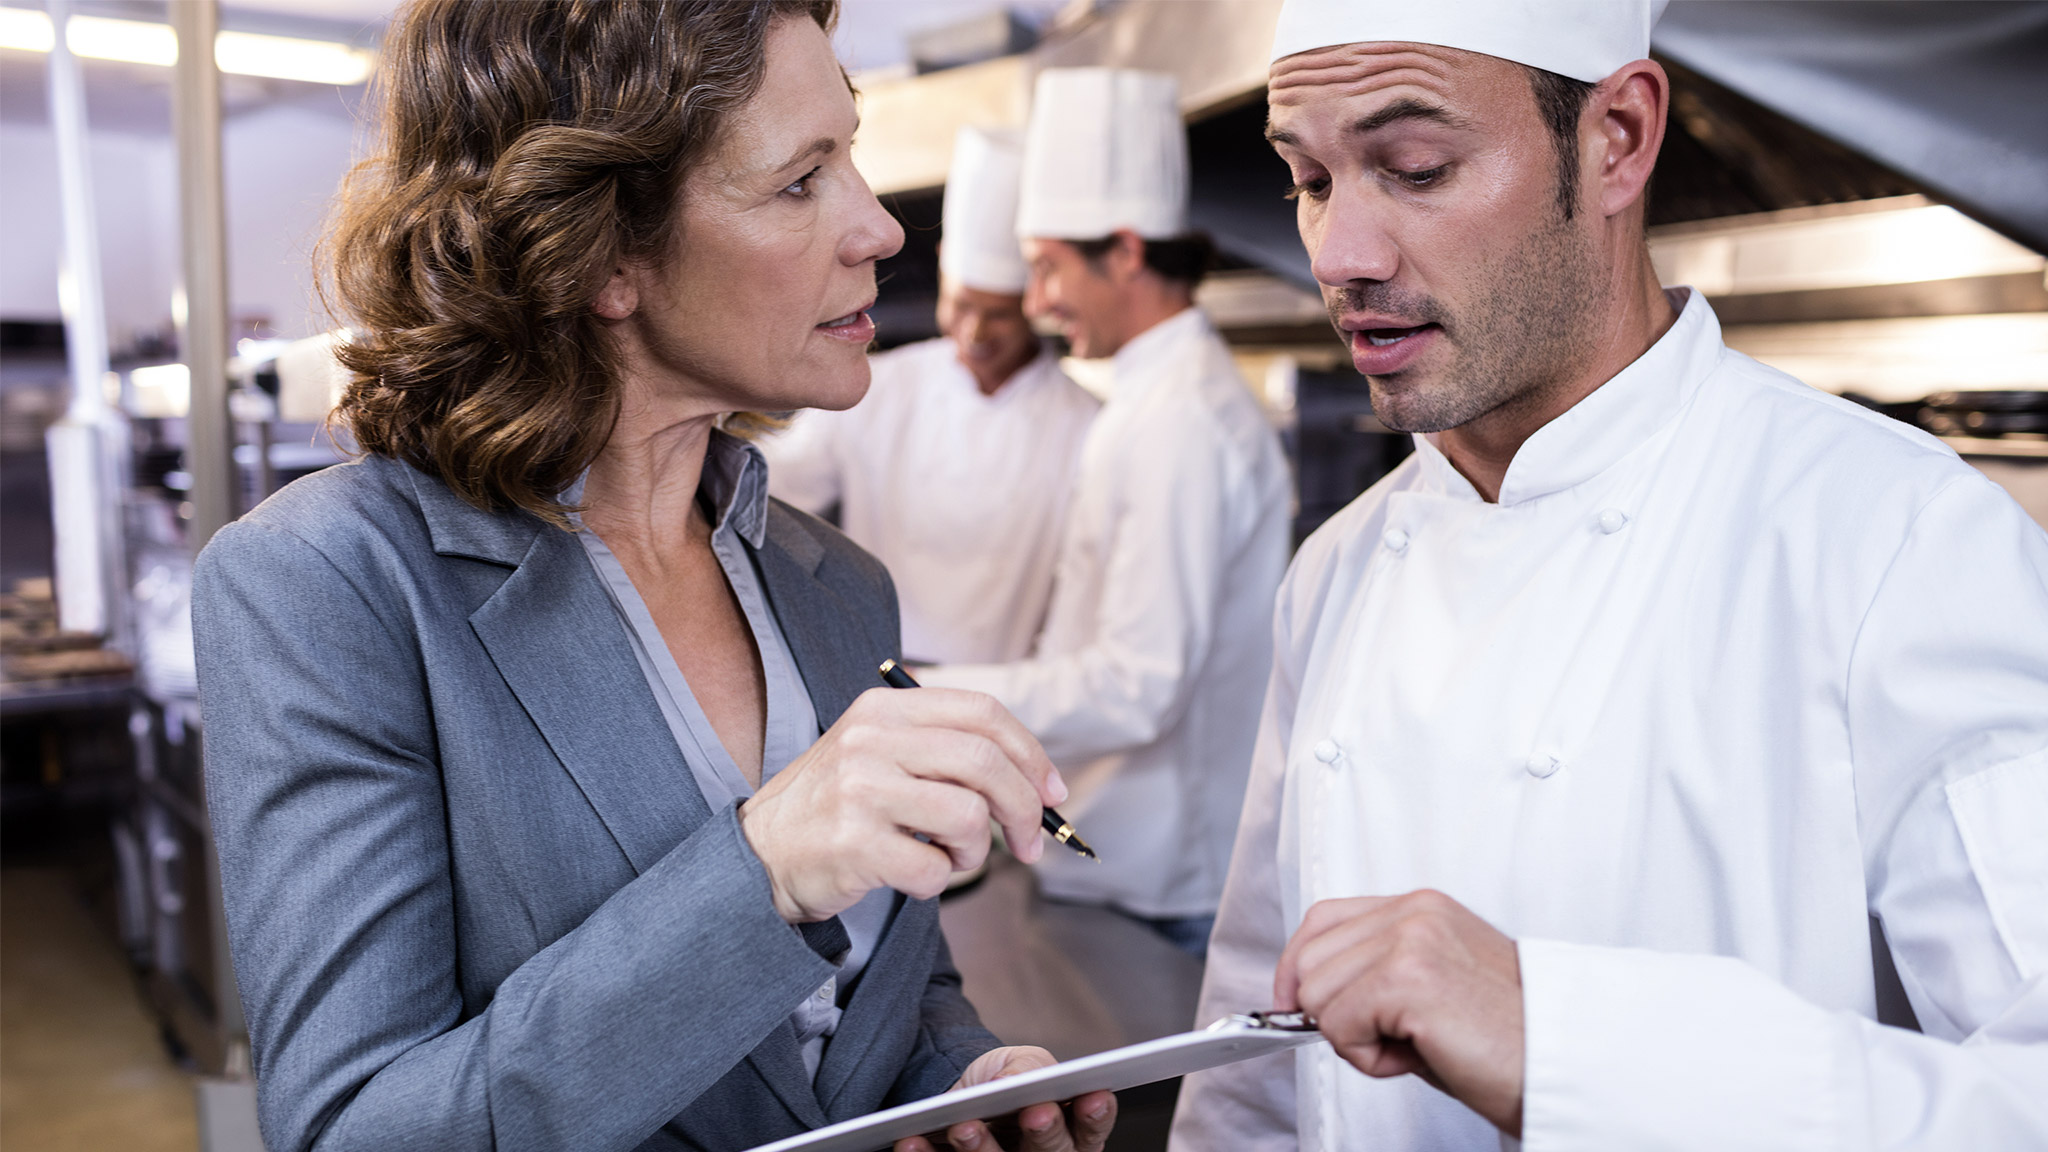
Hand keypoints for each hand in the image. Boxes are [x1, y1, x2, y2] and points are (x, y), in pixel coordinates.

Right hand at [739, 687, 1066, 921]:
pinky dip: (938, 882)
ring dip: (975, 852)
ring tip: (952, 858)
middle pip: (986, 763)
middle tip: (1029, 844)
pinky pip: (934, 869)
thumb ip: (946, 752)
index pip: (983, 713)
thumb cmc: (836, 807)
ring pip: (968, 817)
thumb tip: (1037, 783)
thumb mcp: (881, 753)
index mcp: (885, 709)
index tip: (1052, 793)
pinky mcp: (853, 843)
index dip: (1031, 754)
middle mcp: (872, 739)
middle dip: (1024, 810)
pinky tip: (912, 875)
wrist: (760, 854)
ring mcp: (860, 789)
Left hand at [893, 1046, 1115, 1151]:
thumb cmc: (1002, 1079)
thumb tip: (1008, 1082)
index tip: (1093, 1096)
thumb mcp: (1021, 1061)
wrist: (957, 1094)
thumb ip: (1026, 1068)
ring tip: (963, 1127)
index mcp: (1070, 1134)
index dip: (1094, 1117)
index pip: (1091, 1130)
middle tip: (1036, 1113)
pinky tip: (911, 1140)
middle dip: (1046, 1135)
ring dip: (982, 1150)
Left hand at [1274, 891, 1523, 1134]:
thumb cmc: (1506, 1040)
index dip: (1297, 968)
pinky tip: (1417, 1054)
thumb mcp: (1431, 987)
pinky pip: (1338, 1026)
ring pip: (1316, 998)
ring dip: (1356, 1040)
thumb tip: (1306, 999)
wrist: (1563, 1065)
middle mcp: (1414, 913)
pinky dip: (1367, 1057)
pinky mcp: (1407, 978)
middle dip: (1335, 1016)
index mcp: (1420, 907)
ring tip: (1417, 1045)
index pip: (1322, 919)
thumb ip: (1374, 976)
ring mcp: (1410, 940)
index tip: (1294, 1007)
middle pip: (1308, 963)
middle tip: (1396, 1040)